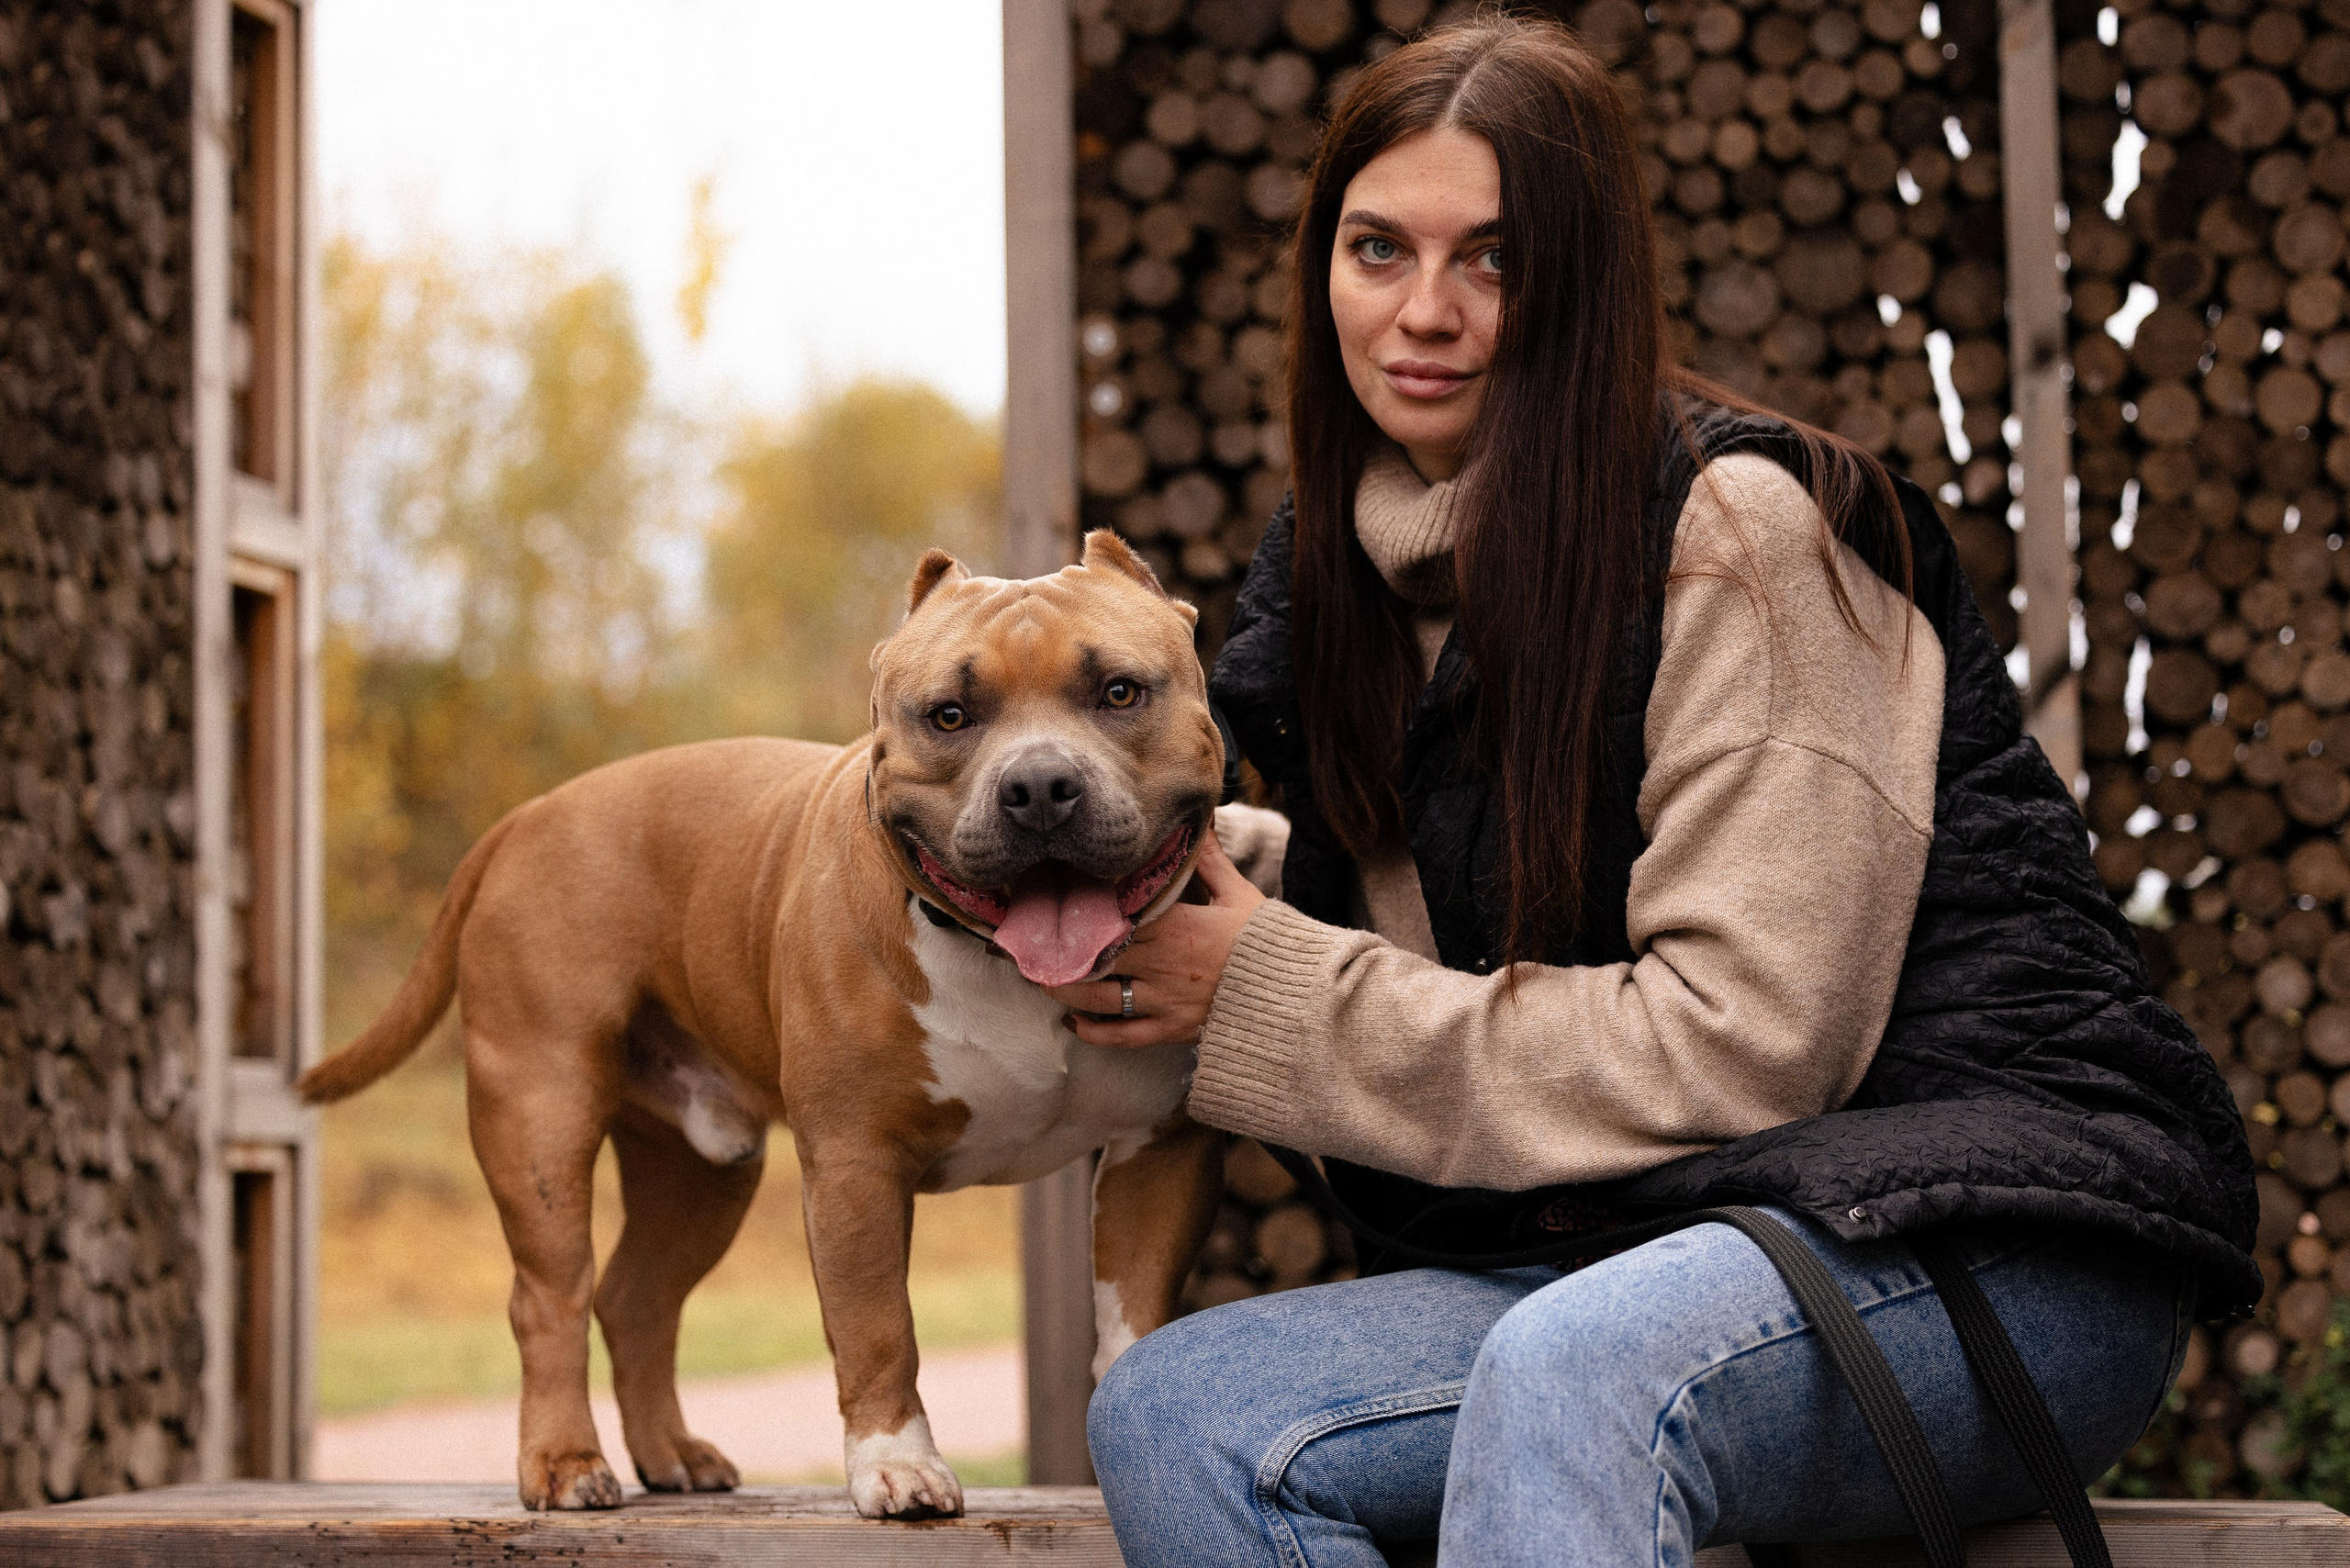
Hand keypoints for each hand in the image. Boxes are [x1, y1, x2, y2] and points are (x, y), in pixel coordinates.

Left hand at [1047, 827, 1267, 1047]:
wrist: (1297, 998)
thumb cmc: (1268, 943)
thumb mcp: (1240, 895)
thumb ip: (1209, 861)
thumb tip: (1197, 821)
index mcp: (1177, 925)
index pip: (1116, 914)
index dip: (1080, 911)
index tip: (1053, 902)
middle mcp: (1163, 964)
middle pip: (1095, 955)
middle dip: (1059, 949)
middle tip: (1029, 942)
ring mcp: (1165, 1000)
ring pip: (1099, 997)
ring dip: (1064, 989)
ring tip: (1041, 978)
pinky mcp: (1171, 1030)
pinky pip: (1123, 1035)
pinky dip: (1094, 1031)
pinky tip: (1074, 1021)